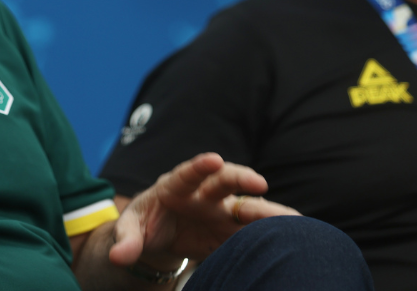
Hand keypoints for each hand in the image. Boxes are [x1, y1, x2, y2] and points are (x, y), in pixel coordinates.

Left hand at [109, 153, 298, 268]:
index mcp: (175, 186)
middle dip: (240, 179)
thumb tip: (118, 256)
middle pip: (224, 181)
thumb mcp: (130, 229)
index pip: (187, 173)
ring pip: (247, 205)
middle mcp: (204, 194)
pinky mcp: (234, 229)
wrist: (159, 235)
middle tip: (257, 183)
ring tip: (290, 218)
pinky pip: (256, 229)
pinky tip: (298, 233)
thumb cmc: (144, 224)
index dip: (199, 166)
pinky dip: (275, 230)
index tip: (214, 160)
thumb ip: (126, 240)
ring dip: (266, 210)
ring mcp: (222, 211)